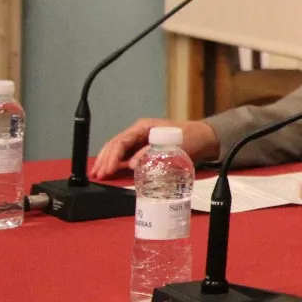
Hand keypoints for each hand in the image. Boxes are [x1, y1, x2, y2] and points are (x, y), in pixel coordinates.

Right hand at [91, 118, 217, 179]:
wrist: (205, 139)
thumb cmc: (191, 139)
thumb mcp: (173, 146)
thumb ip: (151, 154)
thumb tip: (132, 165)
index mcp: (143, 127)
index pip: (121, 141)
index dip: (112, 157)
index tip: (106, 170)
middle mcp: (139, 133)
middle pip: (115, 145)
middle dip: (104, 159)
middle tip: (96, 175)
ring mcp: (141, 141)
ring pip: (119, 150)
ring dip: (108, 162)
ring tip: (97, 174)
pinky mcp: (145, 150)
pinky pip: (127, 156)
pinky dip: (118, 164)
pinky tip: (111, 172)